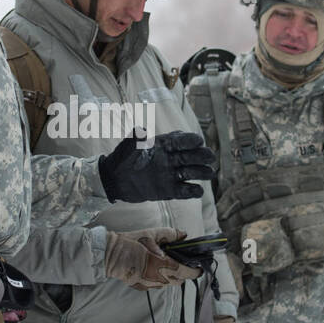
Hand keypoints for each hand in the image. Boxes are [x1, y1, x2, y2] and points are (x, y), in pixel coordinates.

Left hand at [98, 131, 214, 202]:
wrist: (114, 179)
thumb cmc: (122, 158)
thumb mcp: (128, 146)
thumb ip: (136, 138)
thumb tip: (142, 131)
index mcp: (163, 145)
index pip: (180, 141)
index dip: (190, 140)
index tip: (198, 140)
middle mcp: (170, 159)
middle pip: (190, 156)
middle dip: (201, 156)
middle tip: (210, 157)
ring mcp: (171, 175)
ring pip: (191, 173)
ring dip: (201, 173)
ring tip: (209, 173)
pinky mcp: (169, 190)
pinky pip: (184, 191)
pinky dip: (192, 191)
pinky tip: (198, 191)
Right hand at [104, 228, 198, 290]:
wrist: (109, 255)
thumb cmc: (130, 243)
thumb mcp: (151, 234)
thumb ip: (170, 235)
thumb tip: (183, 236)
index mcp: (163, 265)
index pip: (187, 272)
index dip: (195, 271)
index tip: (198, 267)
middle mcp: (159, 278)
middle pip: (179, 280)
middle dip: (183, 272)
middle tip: (180, 261)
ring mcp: (150, 285)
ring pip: (168, 283)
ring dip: (170, 275)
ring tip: (165, 263)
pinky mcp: (142, 287)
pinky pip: (156, 284)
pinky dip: (159, 278)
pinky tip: (152, 268)